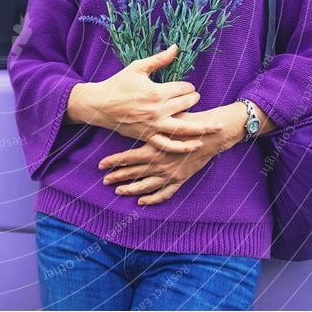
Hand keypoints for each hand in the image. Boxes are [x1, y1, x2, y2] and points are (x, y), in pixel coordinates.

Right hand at [66, 45, 224, 152]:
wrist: (98, 105)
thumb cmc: (117, 84)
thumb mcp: (137, 68)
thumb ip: (159, 59)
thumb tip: (176, 47)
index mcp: (156, 92)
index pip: (182, 89)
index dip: (188, 86)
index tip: (187, 86)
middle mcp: (157, 110)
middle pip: (185, 105)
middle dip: (193, 99)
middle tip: (195, 97)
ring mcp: (153, 125)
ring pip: (183, 129)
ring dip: (202, 128)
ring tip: (215, 126)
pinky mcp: (147, 136)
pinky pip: (168, 145)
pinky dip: (183, 147)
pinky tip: (196, 144)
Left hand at [97, 103, 248, 204]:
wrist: (211, 135)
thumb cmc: (188, 122)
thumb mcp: (166, 117)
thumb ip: (150, 119)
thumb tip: (132, 110)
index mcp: (152, 148)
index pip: (127, 158)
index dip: (112, 162)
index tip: (100, 165)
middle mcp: (158, 164)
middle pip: (133, 173)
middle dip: (117, 177)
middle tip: (105, 180)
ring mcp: (169, 174)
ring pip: (145, 186)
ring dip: (131, 189)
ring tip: (119, 191)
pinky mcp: (179, 179)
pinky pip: (164, 193)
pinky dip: (152, 199)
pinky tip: (142, 201)